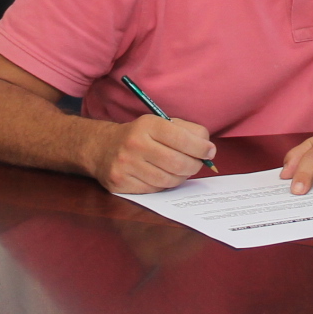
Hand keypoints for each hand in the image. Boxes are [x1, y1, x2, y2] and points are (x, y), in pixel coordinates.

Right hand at [89, 114, 215, 193]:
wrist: (102, 148)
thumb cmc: (140, 135)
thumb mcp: (160, 123)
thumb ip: (187, 131)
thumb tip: (209, 149)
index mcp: (147, 125)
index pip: (182, 138)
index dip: (201, 147)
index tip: (209, 151)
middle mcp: (134, 144)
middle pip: (178, 162)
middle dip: (194, 165)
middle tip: (197, 164)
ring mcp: (126, 165)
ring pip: (168, 180)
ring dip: (180, 177)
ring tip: (180, 170)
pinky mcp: (120, 183)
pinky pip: (154, 190)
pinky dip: (164, 185)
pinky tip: (163, 176)